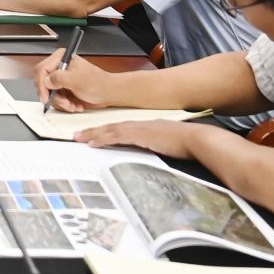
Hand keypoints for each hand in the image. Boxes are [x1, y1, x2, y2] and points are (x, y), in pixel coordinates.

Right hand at [33, 50, 114, 112]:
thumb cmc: (98, 83)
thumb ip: (58, 78)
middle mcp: (59, 68)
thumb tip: (46, 82)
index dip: (42, 84)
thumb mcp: (76, 79)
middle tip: (63, 102)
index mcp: (61, 58)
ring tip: (72, 104)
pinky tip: (75, 105)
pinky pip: (56, 100)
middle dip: (53, 96)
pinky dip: (65, 105)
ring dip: (61, 102)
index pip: (42, 70)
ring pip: (49, 94)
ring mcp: (61, 80)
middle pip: (43, 83)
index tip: (45, 97)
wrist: (109, 94)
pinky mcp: (63, 90)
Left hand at [76, 119, 200, 158]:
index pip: (118, 128)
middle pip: (110, 127)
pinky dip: (104, 139)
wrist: (196, 139)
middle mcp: (138, 125)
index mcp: (144, 126)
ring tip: (79, 138)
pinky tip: (94, 143)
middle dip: (92, 131)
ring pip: (109, 131)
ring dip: (93, 134)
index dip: (103, 131)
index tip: (92, 135)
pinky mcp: (140, 136)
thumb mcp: (165, 142)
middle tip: (77, 135)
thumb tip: (148, 148)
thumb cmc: (185, 143)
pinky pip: (117, 137)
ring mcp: (138, 129)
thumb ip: (154, 143)